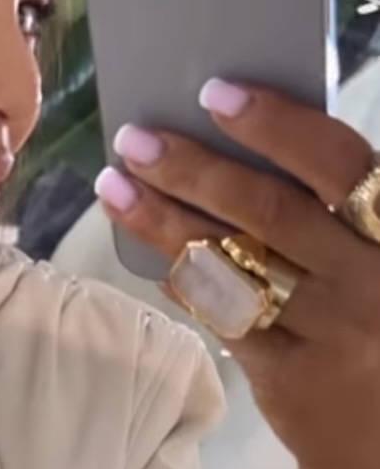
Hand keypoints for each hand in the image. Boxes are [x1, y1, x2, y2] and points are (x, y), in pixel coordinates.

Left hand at [96, 85, 379, 468]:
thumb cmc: (371, 316)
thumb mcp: (373, 254)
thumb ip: (330, 207)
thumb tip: (231, 141)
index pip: (341, 162)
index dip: (278, 124)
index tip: (217, 92)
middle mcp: (373, 278)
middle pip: (274, 211)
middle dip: (196, 168)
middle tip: (135, 137)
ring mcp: (333, 331)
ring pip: (236, 264)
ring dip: (166, 221)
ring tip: (115, 186)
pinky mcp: (292, 375)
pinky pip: (223, 315)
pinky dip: (181, 277)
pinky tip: (145, 248)